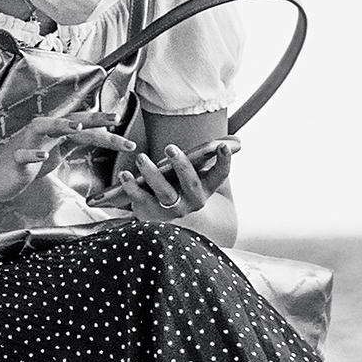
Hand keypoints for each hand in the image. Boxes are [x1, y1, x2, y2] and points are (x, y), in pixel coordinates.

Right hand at [0, 101, 109, 215]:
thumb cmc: (21, 166)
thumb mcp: (52, 155)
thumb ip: (69, 144)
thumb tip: (91, 138)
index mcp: (54, 135)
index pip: (84, 130)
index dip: (105, 132)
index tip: (127, 139)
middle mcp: (42, 134)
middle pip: (70, 122)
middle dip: (93, 120)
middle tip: (115, 119)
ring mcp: (27, 144)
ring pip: (44, 128)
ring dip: (60, 125)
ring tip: (78, 126)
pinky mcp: (14, 158)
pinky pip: (23, 154)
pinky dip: (32, 154)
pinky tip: (41, 156)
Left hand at [83, 128, 235, 227]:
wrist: (167, 219)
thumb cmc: (181, 186)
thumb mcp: (197, 174)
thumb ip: (211, 158)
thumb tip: (236, 141)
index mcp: (206, 188)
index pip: (220, 175)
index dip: (224, 161)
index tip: (222, 146)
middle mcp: (192, 201)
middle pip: (190, 184)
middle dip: (181, 166)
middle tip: (170, 148)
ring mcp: (171, 209)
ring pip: (164, 193)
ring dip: (152, 174)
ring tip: (141, 157)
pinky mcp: (150, 213)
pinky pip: (140, 200)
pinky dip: (131, 187)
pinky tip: (124, 174)